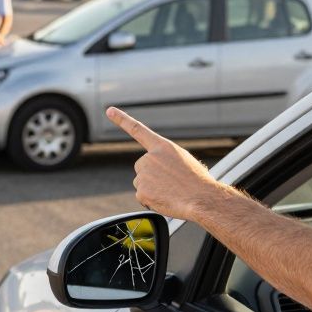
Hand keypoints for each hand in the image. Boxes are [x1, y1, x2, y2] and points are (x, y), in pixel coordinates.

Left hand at [107, 106, 222, 220]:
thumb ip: (166, 158)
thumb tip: (158, 169)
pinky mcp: (141, 191)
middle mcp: (150, 157)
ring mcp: (144, 174)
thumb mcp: (184, 160)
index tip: (109, 111)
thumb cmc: (197, 181)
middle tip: (171, 183)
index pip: (138, 129)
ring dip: (153, 188)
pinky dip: (152, 201)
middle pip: (142, 166)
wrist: (202, 198)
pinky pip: (142, 197)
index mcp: (162, 147)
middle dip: (152, 175)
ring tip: (171, 191)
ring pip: (142, 182)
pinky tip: (166, 200)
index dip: (122, 119)